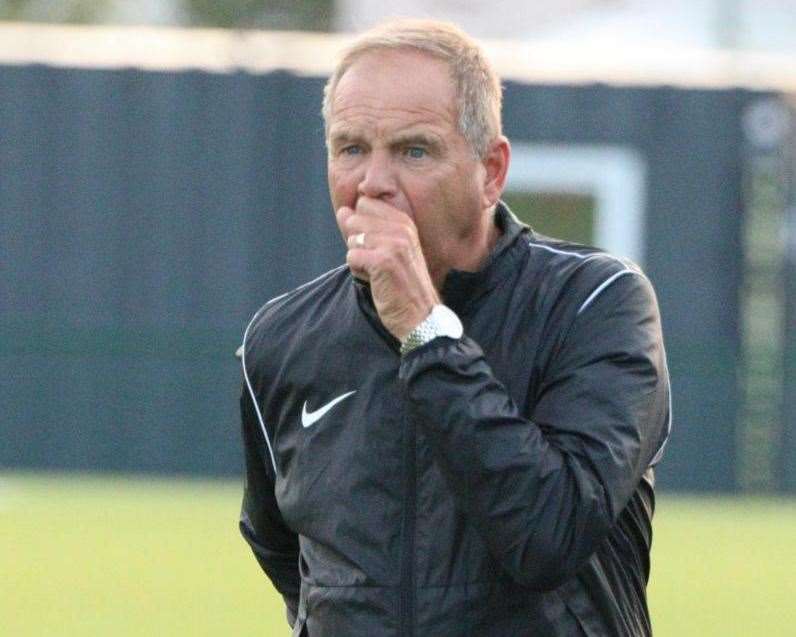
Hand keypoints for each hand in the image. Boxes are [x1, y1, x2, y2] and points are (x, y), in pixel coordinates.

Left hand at [336, 197, 439, 340]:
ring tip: (378, 273)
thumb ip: (365, 227)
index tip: (378, 247)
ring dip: (359, 259)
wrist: (420, 315)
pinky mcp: (383, 261)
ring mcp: (393, 243)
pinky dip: (358, 272)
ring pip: (352, 239)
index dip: (361, 227)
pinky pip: (351, 257)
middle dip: (358, 243)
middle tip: (377, 262)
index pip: (365, 204)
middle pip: (355, 219)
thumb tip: (342, 211)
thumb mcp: (389, 249)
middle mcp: (401, 228)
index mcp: (405, 222)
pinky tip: (376, 281)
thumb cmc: (401, 284)